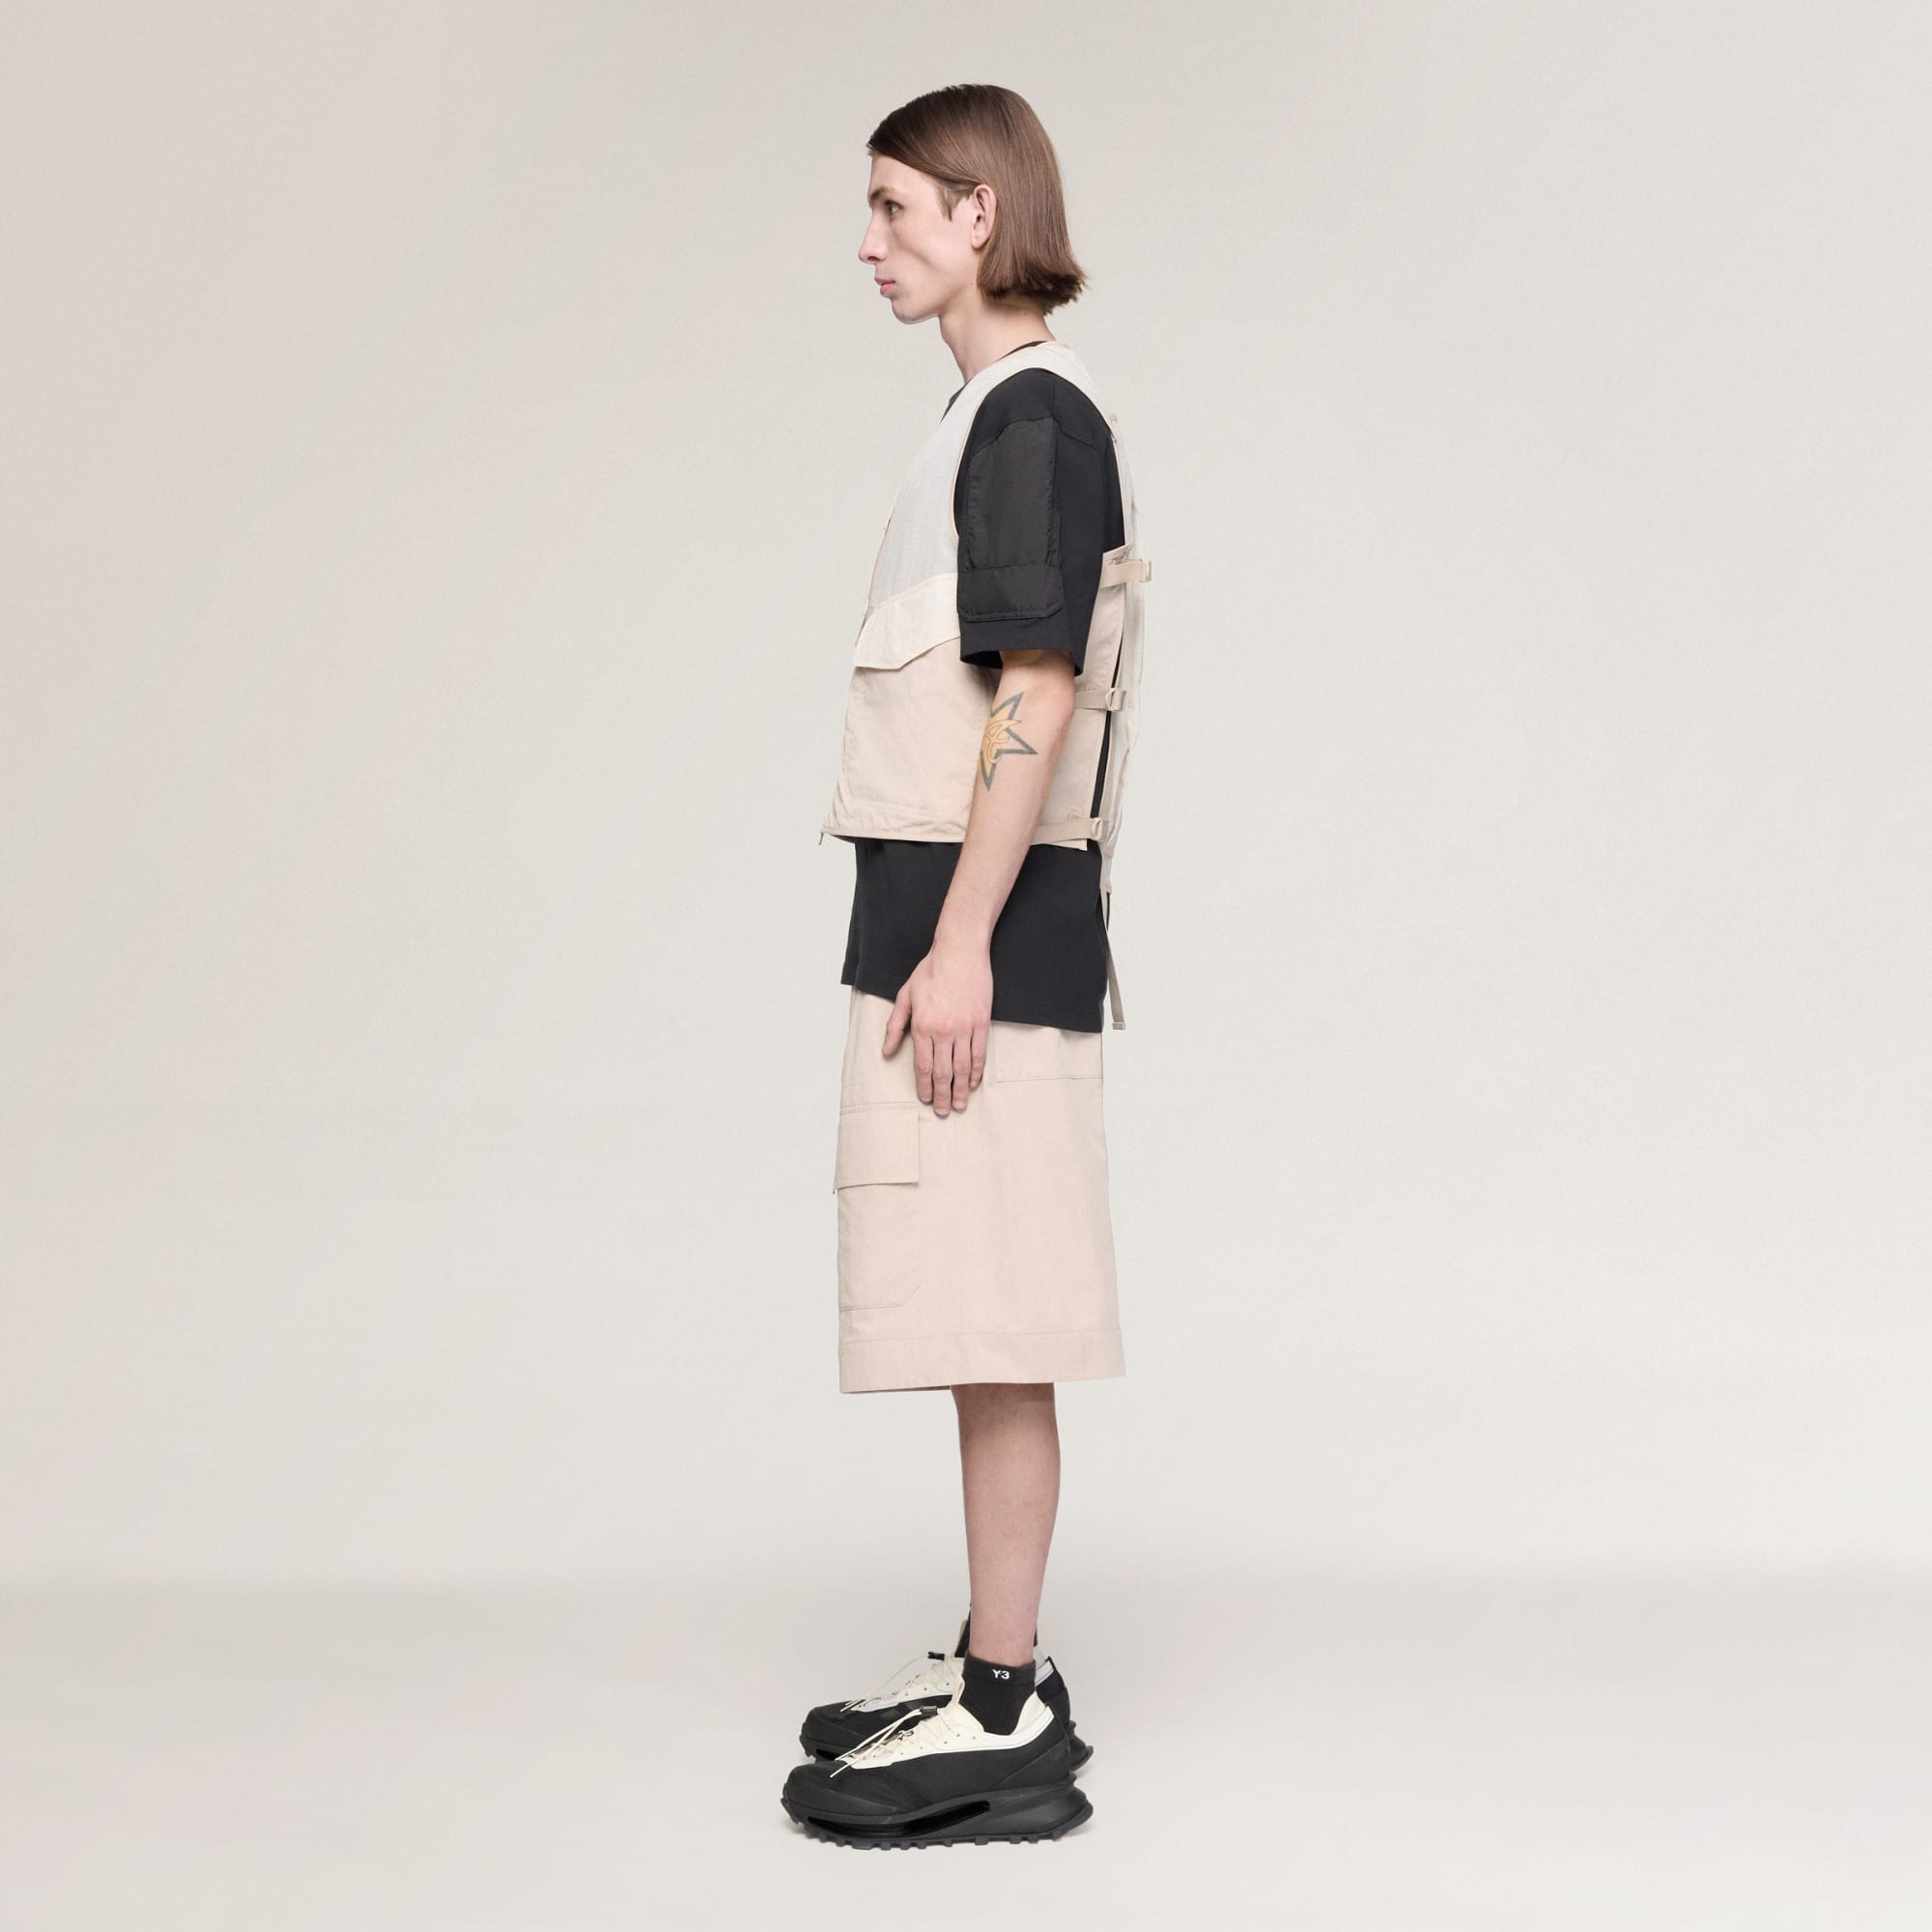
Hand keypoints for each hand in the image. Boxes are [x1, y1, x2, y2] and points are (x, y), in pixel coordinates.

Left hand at [884, 941, 992, 1116]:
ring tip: (958, 1105)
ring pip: (962, 1068)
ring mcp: (964, 1028)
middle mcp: (943, 1031)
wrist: (959, 952)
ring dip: (960, 1090)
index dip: (924, 1086)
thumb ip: (895, 1025)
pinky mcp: (981, 1023)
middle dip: (941, 1095)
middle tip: (941, 1112)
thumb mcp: (905, 996)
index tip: (924, 1099)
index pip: (923, 1066)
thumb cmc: (930, 971)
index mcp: (922, 1026)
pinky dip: (976, 1072)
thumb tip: (887, 1050)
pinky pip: (979, 1054)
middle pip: (942, 1073)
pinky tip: (973, 1083)